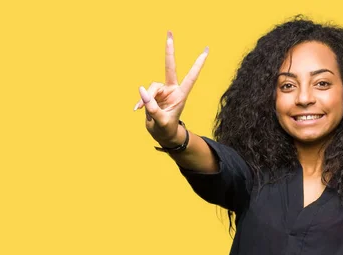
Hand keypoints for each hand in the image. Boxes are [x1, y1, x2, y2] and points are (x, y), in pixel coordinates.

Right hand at [134, 31, 208, 146]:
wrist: (162, 135)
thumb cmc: (167, 129)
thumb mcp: (160, 121)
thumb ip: (152, 107)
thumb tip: (141, 90)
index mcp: (181, 95)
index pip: (191, 76)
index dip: (198, 64)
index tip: (206, 49)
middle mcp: (172, 90)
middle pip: (170, 67)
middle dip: (169, 50)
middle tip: (169, 32)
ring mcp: (162, 91)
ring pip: (151, 86)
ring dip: (146, 97)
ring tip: (142, 110)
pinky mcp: (153, 95)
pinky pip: (144, 94)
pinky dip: (141, 101)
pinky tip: (136, 109)